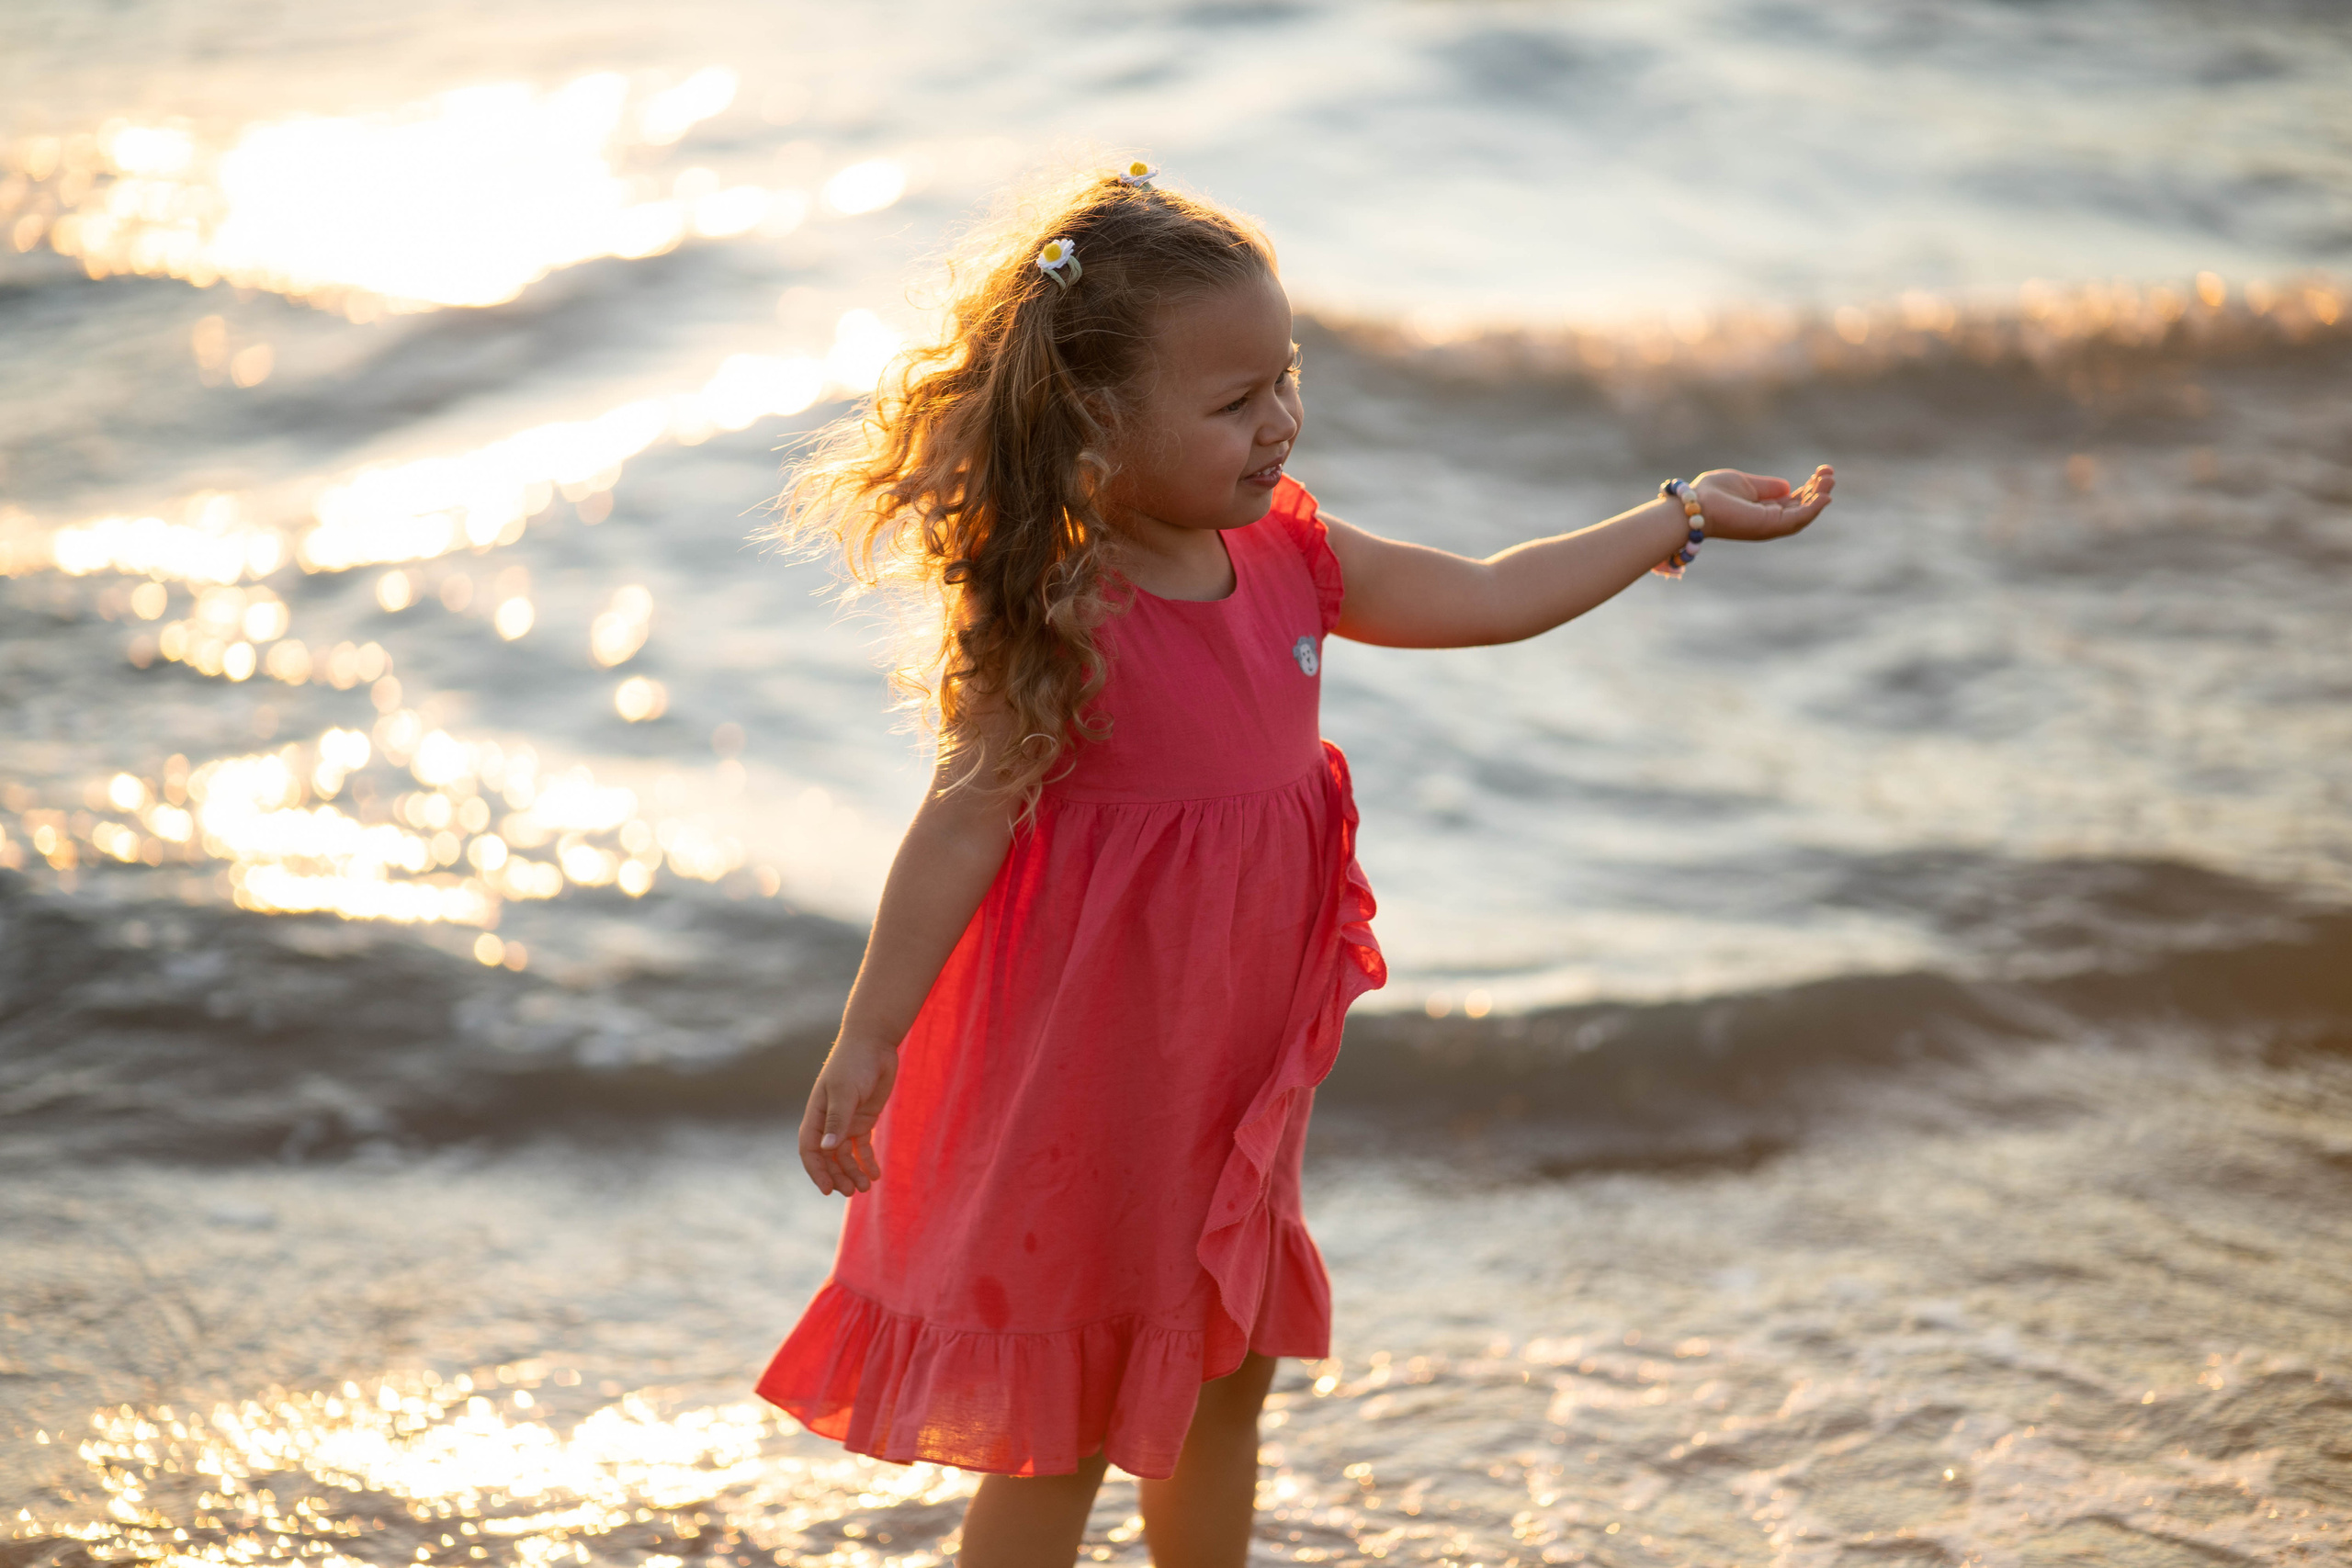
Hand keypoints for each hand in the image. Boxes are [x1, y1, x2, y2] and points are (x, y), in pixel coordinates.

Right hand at [798, 1036, 896, 1194]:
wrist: (874, 1044)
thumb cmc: (854, 1063)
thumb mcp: (845, 1091)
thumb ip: (837, 1119)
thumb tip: (827, 1149)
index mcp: (816, 1115)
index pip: (810, 1150)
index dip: (817, 1171)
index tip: (827, 1189)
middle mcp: (828, 1122)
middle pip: (828, 1157)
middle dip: (838, 1176)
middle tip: (851, 1192)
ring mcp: (846, 1122)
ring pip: (845, 1155)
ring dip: (853, 1172)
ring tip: (865, 1187)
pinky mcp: (864, 1119)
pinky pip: (862, 1146)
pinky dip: (867, 1161)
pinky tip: (875, 1174)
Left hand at [1690, 465, 1834, 540]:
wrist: (1696, 505)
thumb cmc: (1713, 494)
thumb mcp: (1746, 484)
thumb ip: (1767, 487)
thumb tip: (1787, 486)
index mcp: (1763, 510)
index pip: (1793, 502)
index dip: (1809, 488)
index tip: (1822, 471)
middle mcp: (1768, 521)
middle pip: (1802, 508)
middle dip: (1818, 490)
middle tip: (1830, 473)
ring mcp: (1770, 525)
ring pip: (1804, 513)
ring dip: (1820, 497)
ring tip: (1830, 479)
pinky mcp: (1769, 526)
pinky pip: (1798, 519)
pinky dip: (1813, 509)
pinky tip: (1824, 495)